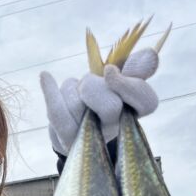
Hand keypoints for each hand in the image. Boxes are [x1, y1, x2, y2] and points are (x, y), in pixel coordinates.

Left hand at [40, 47, 159, 153]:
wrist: (78, 136)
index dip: (131, 86)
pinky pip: (57, 114)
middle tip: (87, 88)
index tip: (110, 71)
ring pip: (77, 102)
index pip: (146, 102)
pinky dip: (50, 91)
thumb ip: (135, 69)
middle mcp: (115, 130)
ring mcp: (91, 139)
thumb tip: (150, 54)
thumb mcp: (120, 84)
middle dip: (93, 86)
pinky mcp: (67, 141)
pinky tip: (45, 76)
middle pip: (110, 105)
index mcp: (133, 114)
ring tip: (74, 95)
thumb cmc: (102, 103)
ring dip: (71, 88)